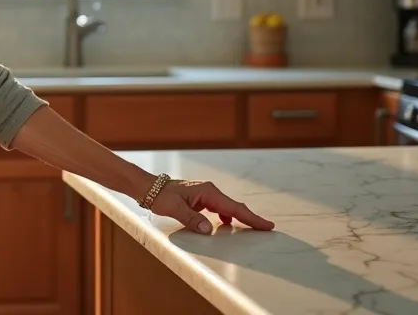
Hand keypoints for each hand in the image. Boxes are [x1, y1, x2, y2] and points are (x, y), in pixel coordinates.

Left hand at [149, 178, 274, 234]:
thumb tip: (209, 230)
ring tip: (251, 229)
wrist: (150, 187)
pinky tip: (226, 225)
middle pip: (235, 207)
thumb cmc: (161, 196)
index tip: (266, 225)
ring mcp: (206, 195)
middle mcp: (210, 191)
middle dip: (250, 218)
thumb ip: (192, 219)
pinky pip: (219, 208)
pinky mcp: (201, 199)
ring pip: (228, 207)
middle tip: (267, 228)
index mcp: (207, 192)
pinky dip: (226, 216)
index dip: (250, 218)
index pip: (233, 207)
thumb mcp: (175, 208)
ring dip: (239, 218)